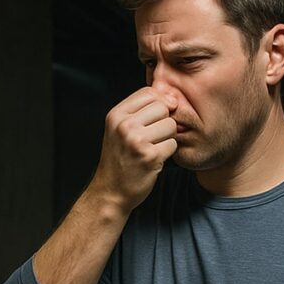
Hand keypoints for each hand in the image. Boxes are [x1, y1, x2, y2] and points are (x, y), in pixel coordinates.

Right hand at [89, 86, 178, 213]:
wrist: (110, 191)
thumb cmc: (119, 159)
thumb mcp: (119, 129)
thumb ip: (141, 111)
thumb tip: (173, 98)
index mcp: (116, 115)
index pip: (149, 92)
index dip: (159, 102)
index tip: (156, 117)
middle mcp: (124, 126)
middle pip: (162, 107)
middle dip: (163, 121)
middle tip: (152, 137)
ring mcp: (137, 141)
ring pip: (170, 125)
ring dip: (167, 138)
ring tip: (153, 147)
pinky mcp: (150, 157)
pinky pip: (173, 144)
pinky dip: (167, 153)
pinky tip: (154, 159)